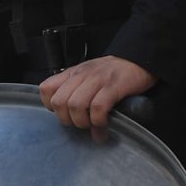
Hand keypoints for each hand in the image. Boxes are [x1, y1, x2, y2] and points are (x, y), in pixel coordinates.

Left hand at [41, 55, 156, 133]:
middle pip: (59, 102)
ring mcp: (97, 80)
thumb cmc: (112, 72)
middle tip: (79, 124)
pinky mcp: (113, 86)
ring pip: (75, 105)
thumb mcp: (88, 76)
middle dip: (67, 119)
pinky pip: (98, 108)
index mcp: (72, 73)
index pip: (46, 88)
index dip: (51, 106)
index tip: (63, 113)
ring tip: (92, 125)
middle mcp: (81, 75)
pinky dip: (98, 121)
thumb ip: (76, 92)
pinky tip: (103, 123)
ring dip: (82, 122)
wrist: (139, 60)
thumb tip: (68, 117)